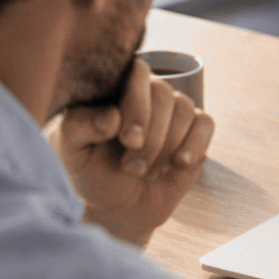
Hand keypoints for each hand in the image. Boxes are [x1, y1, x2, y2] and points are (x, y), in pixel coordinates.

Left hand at [49, 60, 213, 247]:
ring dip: (167, 146)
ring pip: (185, 109)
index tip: (130, 140)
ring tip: (148, 172)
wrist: (118, 206)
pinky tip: (178, 163)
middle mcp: (146, 94)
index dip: (138, 104)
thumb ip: (81, 126)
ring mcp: (172, 112)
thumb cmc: (91, 172)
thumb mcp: (73, 150)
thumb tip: (111, 116)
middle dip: (152, 137)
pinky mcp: (194, 131)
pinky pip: (205, 124)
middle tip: (132, 167)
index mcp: (115, 88)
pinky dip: (194, 144)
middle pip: (163, 94)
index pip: (136, 72)